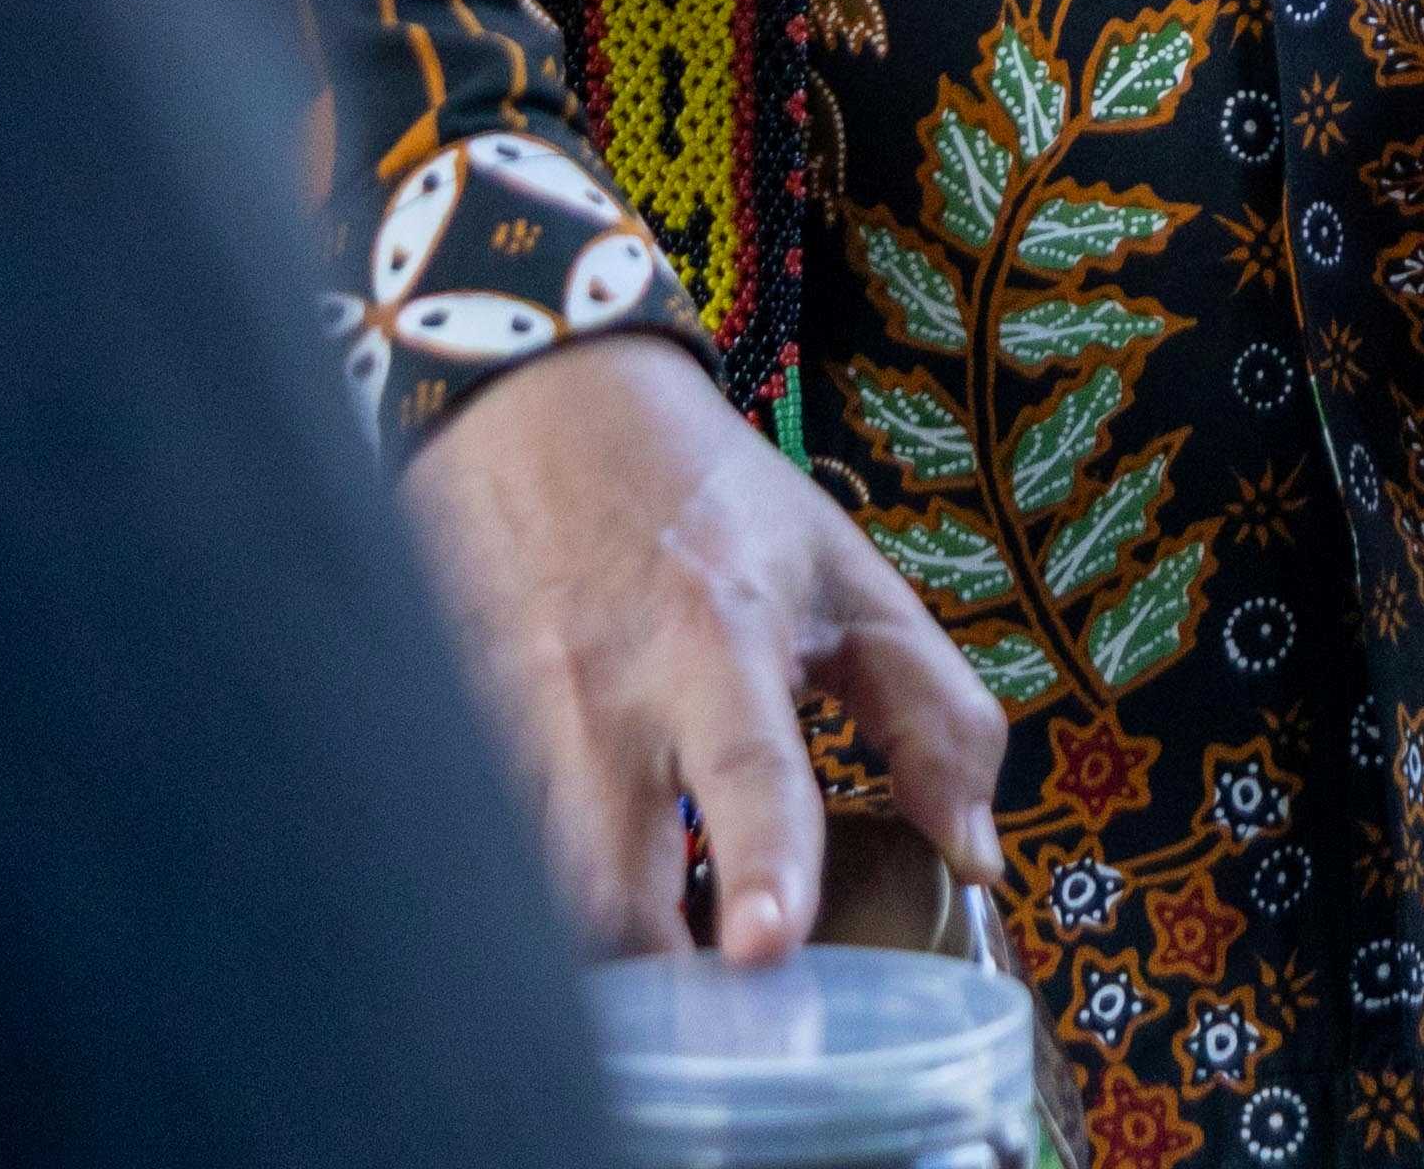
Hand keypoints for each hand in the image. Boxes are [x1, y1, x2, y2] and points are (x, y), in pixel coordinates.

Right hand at [393, 331, 1009, 963]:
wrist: (538, 402)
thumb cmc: (706, 500)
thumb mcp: (849, 578)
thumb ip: (934, 713)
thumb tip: (975, 853)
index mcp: (719, 637)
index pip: (743, 765)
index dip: (760, 860)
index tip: (768, 945)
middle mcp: (600, 693)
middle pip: (608, 888)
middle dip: (664, 978)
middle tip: (731, 1021)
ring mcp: (505, 723)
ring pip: (533, 898)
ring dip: (599, 957)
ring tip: (667, 970)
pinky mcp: (448, 743)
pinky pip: (487, 866)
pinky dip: (536, 911)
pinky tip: (592, 912)